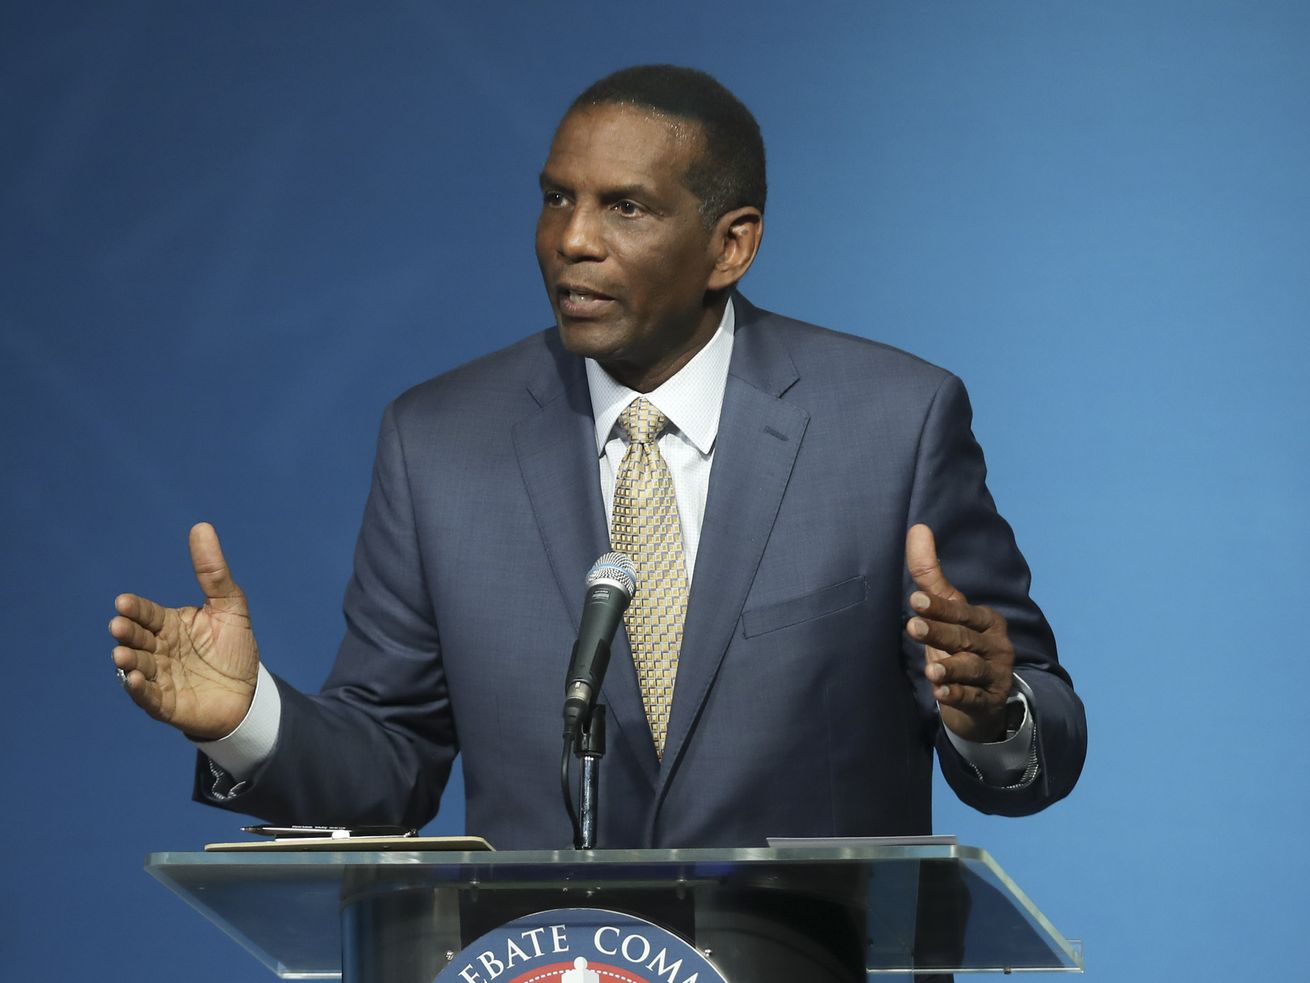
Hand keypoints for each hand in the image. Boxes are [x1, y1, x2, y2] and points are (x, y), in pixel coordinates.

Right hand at [109, 523, 259, 739]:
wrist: (249, 693)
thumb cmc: (234, 649)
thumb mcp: (230, 606)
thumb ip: (213, 572)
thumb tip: (202, 526)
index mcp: (170, 626)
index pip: (147, 614)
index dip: (136, 609)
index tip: (124, 602)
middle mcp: (159, 650)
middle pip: (138, 638)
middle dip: (127, 632)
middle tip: (119, 625)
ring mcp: (160, 677)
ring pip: (137, 666)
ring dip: (128, 661)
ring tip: (121, 654)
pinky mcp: (166, 704)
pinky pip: (148, 697)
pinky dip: (139, 689)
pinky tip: (133, 680)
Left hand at [905, 523, 1014, 742]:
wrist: (986, 700)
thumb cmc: (960, 647)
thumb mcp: (947, 613)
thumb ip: (931, 576)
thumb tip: (917, 527)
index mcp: (984, 619)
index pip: (959, 610)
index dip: (938, 607)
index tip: (915, 600)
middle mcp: (994, 644)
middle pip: (963, 637)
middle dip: (938, 632)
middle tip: (912, 626)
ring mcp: (995, 673)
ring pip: (971, 668)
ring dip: (951, 667)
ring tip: (931, 669)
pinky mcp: (989, 701)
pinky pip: (973, 697)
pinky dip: (958, 695)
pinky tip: (940, 693)